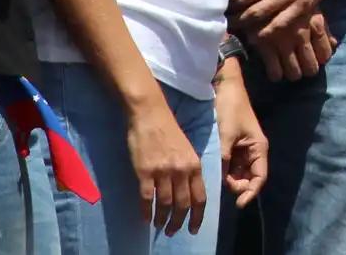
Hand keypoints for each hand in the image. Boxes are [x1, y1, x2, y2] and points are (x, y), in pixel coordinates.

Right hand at [125, 98, 206, 235]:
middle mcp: (181, 170)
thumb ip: (189, 169)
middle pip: (183, 205)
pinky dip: (146, 210)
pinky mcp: (145, 171)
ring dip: (162, 219)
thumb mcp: (187, 149)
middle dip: (179, 222)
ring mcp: (163, 171)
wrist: (150, 113)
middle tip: (173, 232)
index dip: (197, 216)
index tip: (193, 228)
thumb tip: (189, 191)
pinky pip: (147, 197)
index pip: (200, 197)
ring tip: (159, 226)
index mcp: (194, 164)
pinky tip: (145, 217)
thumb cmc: (168, 129)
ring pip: (166, 204)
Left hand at [214, 61, 268, 207]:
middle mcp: (252, 151)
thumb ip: (224, 159)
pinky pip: (229, 164)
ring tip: (214, 178)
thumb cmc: (230, 108)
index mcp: (258, 148)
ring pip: (237, 173)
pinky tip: (212, 170)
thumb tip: (218, 181)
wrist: (224, 86)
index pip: (259, 178)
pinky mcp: (231, 146)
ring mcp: (242, 149)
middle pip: (248, 178)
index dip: (250, 192)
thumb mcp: (226, 135)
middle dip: (236, 186)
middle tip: (220, 186)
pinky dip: (222, 170)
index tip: (238, 203)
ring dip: (228, 179)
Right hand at [248, 13, 333, 82]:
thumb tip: (334, 45)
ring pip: (294, 73)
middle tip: (303, 66)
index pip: (325, 53)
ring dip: (293, 73)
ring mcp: (282, 41)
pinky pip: (275, 72)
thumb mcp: (309, 6)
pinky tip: (275, 69)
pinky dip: (276, 74)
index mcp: (315, 22)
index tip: (318, 60)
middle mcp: (301, 34)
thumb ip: (323, 26)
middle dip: (308, 69)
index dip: (322, 60)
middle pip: (311, 67)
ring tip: (290, 68)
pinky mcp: (263, 45)